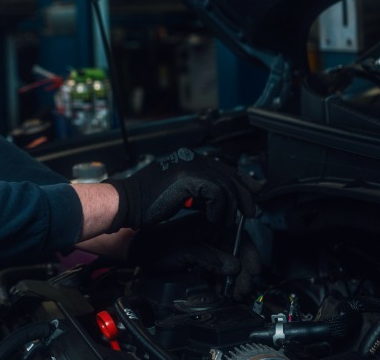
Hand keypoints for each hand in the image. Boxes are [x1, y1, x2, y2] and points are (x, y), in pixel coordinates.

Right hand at [105, 149, 256, 231]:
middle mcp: (191, 158)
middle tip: (251, 212)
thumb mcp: (180, 194)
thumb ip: (200, 192)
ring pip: (226, 186)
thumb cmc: (146, 203)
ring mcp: (190, 165)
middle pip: (229, 175)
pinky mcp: (189, 178)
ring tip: (227, 221)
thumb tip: (222, 199)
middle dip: (244, 195)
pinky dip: (219, 209)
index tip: (253, 195)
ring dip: (230, 207)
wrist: (126, 204)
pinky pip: (216, 194)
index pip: (225, 168)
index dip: (242, 182)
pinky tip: (214, 219)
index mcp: (189, 159)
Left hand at [126, 215, 262, 297]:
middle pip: (236, 251)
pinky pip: (218, 269)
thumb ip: (210, 258)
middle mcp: (211, 233)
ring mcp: (206, 246)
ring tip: (235, 292)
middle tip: (243, 288)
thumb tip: (234, 267)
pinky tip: (223, 289)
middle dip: (243, 271)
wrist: (137, 253)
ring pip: (229, 262)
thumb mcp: (186, 251)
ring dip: (235, 278)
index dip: (248, 254)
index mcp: (209, 223)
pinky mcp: (201, 259)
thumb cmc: (155, 245)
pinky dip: (223, 280)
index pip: (238, 235)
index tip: (252, 271)